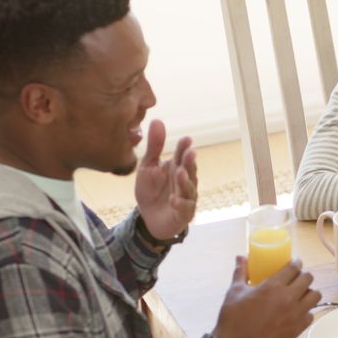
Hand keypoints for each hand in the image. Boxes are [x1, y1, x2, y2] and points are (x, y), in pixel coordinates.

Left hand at [135, 120, 197, 239]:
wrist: (148, 217)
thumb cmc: (151, 190)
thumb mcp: (148, 166)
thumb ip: (154, 146)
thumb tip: (157, 120)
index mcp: (177, 167)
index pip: (182, 155)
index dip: (184, 148)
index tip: (186, 139)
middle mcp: (185, 181)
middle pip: (189, 170)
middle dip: (189, 162)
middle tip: (189, 153)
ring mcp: (186, 197)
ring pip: (189, 188)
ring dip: (185, 181)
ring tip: (180, 173)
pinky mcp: (184, 213)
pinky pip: (184, 208)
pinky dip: (180, 204)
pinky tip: (173, 200)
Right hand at [214, 257, 320, 337]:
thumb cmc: (233, 317)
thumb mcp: (235, 291)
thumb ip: (240, 272)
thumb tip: (240, 257)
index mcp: (273, 286)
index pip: (294, 268)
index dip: (296, 263)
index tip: (295, 263)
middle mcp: (288, 299)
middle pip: (308, 279)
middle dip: (303, 276)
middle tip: (296, 278)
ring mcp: (295, 315)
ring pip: (315, 296)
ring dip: (309, 292)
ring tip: (300, 294)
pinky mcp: (296, 330)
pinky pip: (311, 315)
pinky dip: (306, 312)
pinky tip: (297, 312)